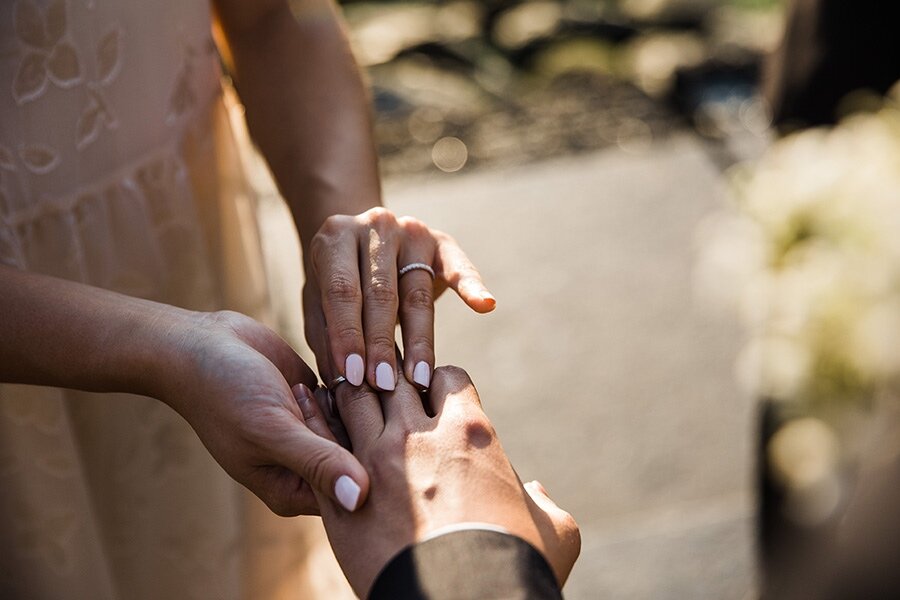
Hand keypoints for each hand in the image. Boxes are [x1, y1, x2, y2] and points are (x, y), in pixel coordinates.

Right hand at [156, 310, 369, 515]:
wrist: (200, 345)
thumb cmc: (226, 393)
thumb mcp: (272, 429)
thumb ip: (318, 463)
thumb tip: (361, 500)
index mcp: (292, 491)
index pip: (351, 492)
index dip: (357, 462)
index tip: (327, 427)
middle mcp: (307, 468)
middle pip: (361, 460)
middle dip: (353, 428)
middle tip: (309, 399)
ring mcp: (316, 434)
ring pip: (363, 430)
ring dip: (355, 405)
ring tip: (316, 385)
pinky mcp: (321, 402)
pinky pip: (356, 403)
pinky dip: (353, 387)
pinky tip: (334, 371)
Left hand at [294, 366, 579, 595]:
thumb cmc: (513, 567)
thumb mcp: (553, 532)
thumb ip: (544, 502)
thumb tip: (535, 491)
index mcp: (471, 432)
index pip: (449, 376)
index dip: (442, 382)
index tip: (435, 394)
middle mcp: (420, 435)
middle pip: (395, 378)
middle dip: (390, 372)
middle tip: (380, 371)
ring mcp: (375, 460)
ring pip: (352, 398)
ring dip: (349, 385)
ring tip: (342, 379)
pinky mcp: (340, 492)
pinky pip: (318, 438)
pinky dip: (311, 412)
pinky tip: (304, 396)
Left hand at [303, 207, 494, 391]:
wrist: (360, 235)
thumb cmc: (334, 279)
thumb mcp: (317, 301)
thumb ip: (325, 335)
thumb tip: (341, 383)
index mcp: (335, 238)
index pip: (342, 292)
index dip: (348, 337)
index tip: (353, 378)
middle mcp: (375, 226)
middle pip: (382, 294)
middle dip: (382, 345)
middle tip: (385, 386)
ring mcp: (411, 231)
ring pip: (416, 293)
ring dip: (419, 341)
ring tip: (420, 379)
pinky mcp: (441, 242)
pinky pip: (459, 267)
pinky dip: (473, 286)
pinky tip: (485, 304)